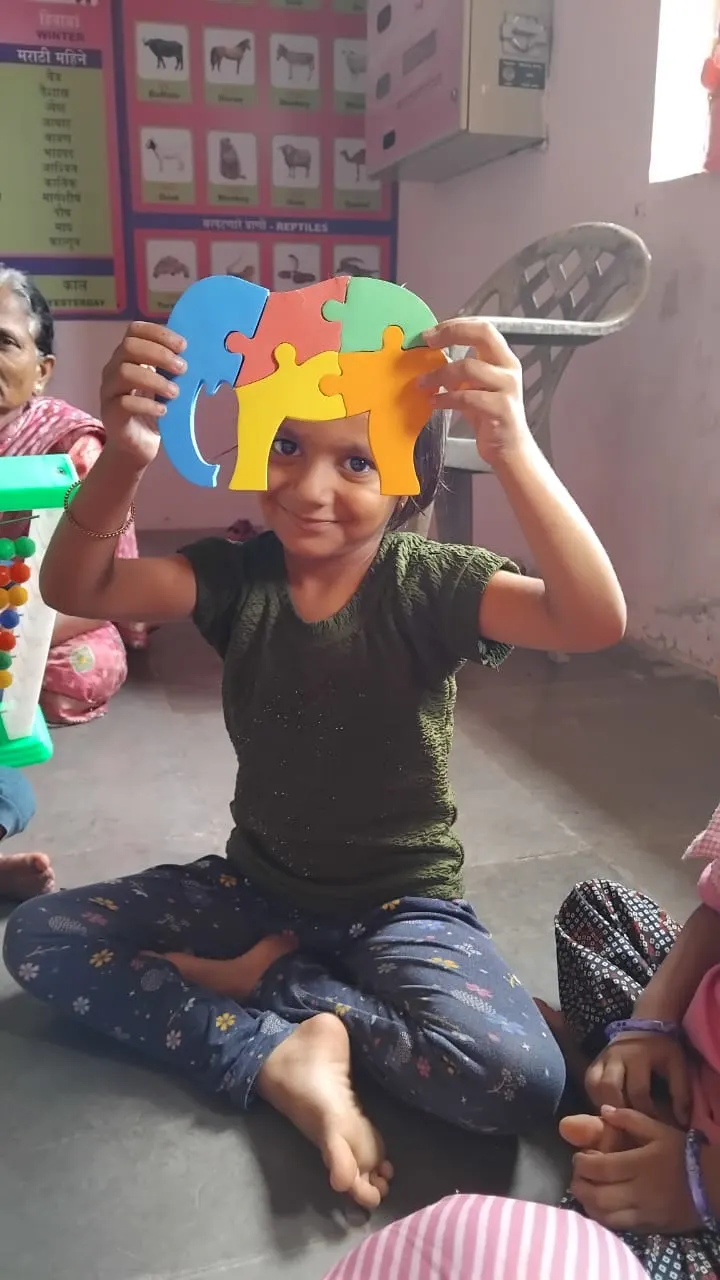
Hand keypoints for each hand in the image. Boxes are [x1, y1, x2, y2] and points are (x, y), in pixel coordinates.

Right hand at [100, 321, 186, 466]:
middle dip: (159, 354)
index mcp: (128, 356)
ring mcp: (109, 390)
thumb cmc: (153, 409)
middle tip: (183, 369)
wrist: (138, 445)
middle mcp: (114, 368)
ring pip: (124, 372)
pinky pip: (124, 403)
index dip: (158, 333)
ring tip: (175, 393)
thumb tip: (197, 353)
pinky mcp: (111, 413)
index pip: (134, 330)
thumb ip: (172, 368)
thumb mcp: (165, 384)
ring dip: (155, 380)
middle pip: (129, 347)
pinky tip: (164, 412)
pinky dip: (148, 405)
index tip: (183, 346)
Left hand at [422, 319, 531, 466]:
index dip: (455, 325)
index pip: (483, 327)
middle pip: (482, 335)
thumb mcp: (473, 388)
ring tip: (422, 383)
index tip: (430, 333)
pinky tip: (433, 403)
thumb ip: (458, 371)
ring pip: (469, 367)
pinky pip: (467, 398)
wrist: (508, 448)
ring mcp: (507, 388)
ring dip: (439, 374)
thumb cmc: (489, 416)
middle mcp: (508, 368)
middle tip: (427, 342)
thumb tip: (429, 357)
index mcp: (503, 359)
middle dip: (451, 333)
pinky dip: (445, 399)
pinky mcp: (501, 409)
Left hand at [569, 1106, 698, 1233]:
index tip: (578, 1158)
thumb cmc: (682, 1154)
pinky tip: (600, 1209)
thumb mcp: (658, 1129)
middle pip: (598, 1195)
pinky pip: (620, 1227)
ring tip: (584, 1193)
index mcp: (639, 1164)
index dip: (582, 1164)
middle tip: (576, 1177)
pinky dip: (604, 1219)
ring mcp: (644, 1212)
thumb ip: (629, 1118)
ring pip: (606, 1215)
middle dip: (580, 1186)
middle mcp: (638, 1190)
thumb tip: (604, 1111)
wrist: (712, 1184)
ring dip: (588, 1205)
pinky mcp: (650, 1226)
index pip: (600, 1168)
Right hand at [586, 1032, 691, 1125]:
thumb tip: (681, 1121)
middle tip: (629, 1128)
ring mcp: (603, 1058)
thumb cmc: (663, 1049)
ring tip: (616, 1122)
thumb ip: (681, 1092)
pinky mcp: (595, 1061)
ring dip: (603, 1106)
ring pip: (594, 1085)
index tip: (656, 1126)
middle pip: (609, 1087)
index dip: (647, 1113)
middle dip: (618, 1111)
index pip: (638, 1091)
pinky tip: (607, 1111)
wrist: (646, 1025)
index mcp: (638, 1056)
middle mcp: (616, 1056)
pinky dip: (595, 1098)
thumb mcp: (678, 1065)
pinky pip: (589, 1083)